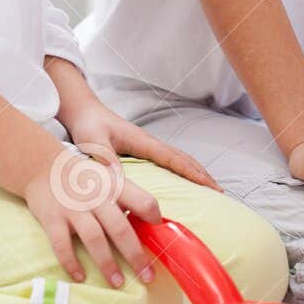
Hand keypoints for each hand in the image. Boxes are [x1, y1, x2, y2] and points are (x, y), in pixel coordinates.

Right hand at [30, 100, 223, 287]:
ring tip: (118, 283)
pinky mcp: (53, 219)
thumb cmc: (83, 178)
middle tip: (147, 277)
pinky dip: (71, 263)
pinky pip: (62, 245)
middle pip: (121, 228)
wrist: (42, 166)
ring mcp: (74, 209)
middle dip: (135, 256)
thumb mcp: (108, 179)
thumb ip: (127, 198)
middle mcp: (96, 197)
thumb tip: (150, 225)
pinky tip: (80, 277)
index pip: (144, 201)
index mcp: (115, 186)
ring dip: (107, 264)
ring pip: (94, 239)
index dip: (154, 218)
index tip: (159, 236)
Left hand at [58, 97, 222, 194]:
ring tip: (209, 189)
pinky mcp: (141, 150)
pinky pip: (168, 162)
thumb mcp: (94, 143)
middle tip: (220, 193)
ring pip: (178, 160)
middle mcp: (150, 143)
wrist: (83, 110)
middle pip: (184, 159)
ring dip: (195, 173)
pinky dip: (181, 171)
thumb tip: (120, 183)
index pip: (175, 159)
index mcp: (143, 142)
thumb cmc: (88, 125)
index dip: (194, 174)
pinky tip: (182, 181)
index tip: (211, 187)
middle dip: (202, 175)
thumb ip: (106, 160)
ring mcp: (147, 146)